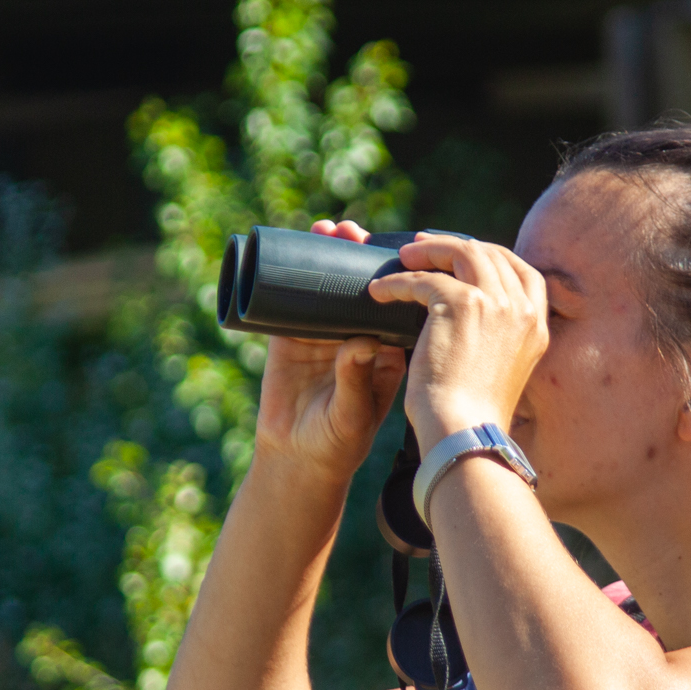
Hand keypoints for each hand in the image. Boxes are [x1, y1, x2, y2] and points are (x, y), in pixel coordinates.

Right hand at [249, 219, 408, 483]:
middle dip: (363, 255)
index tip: (400, 251)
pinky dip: (297, 270)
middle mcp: (360, 335)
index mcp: (388, 350)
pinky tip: (299, 245)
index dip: (400, 276)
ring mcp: (326, 332)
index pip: (400, 304)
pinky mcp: (291, 335)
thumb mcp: (354, 414)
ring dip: (332, 254)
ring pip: (332, 284)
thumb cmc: (339, 444)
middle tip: (358, 232)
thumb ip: (357, 380)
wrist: (299, 461)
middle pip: (367, 285)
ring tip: (330, 228)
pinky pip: (295, 295)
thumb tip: (362, 343)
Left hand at [366, 232, 547, 448]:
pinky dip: (397, 281)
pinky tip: (378, 292)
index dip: (492, 257)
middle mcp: (522, 310)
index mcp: (536, 327)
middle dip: (455, 246)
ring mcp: (495, 303)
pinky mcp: (461, 304)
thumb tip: (470, 325)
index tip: (464, 257)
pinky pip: (424, 278)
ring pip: (461, 253)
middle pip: (491, 254)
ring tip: (402, 259)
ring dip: (427, 252)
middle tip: (423, 249)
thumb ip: (496, 341)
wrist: (465, 433)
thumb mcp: (500, 373)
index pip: (525, 272)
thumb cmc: (472, 417)